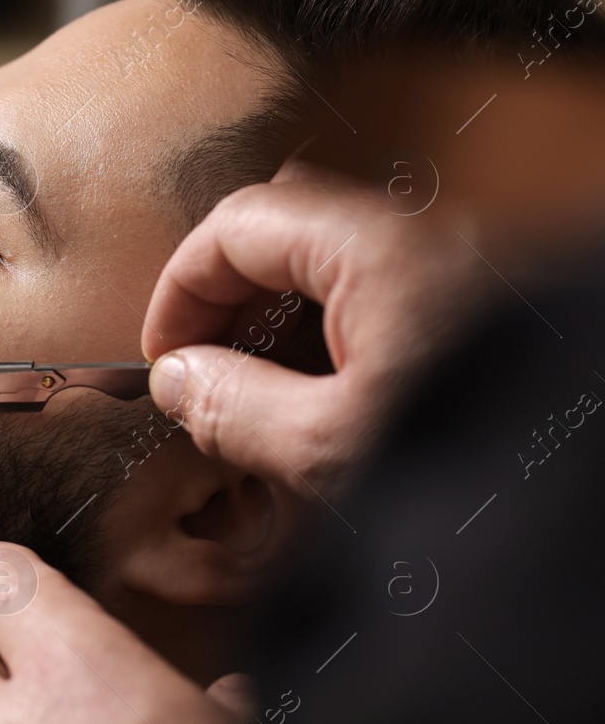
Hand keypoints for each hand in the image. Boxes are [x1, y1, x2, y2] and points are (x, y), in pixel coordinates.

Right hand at [142, 164, 488, 499]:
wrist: (598, 499)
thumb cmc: (484, 465)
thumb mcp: (330, 450)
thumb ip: (234, 408)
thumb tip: (177, 380)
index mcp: (378, 250)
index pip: (238, 224)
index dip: (181, 285)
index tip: (162, 353)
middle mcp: (425, 239)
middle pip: (287, 228)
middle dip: (229, 292)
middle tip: (204, 367)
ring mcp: (459, 269)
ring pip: (336, 261)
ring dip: (280, 316)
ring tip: (258, 396)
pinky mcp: (484, 308)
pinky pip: (384, 294)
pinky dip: (336, 333)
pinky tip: (328, 402)